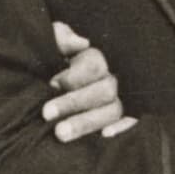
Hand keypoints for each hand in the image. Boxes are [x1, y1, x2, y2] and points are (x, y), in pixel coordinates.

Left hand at [42, 26, 129, 141]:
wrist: (43, 80)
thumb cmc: (47, 61)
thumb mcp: (49, 43)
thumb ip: (61, 38)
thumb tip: (82, 43)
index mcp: (93, 58)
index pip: (94, 66)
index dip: (73, 77)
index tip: (51, 84)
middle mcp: (110, 77)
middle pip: (105, 91)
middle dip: (74, 102)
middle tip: (46, 114)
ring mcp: (118, 99)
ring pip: (113, 110)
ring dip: (88, 122)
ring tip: (60, 134)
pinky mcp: (123, 117)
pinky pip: (130, 121)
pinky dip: (121, 127)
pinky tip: (103, 136)